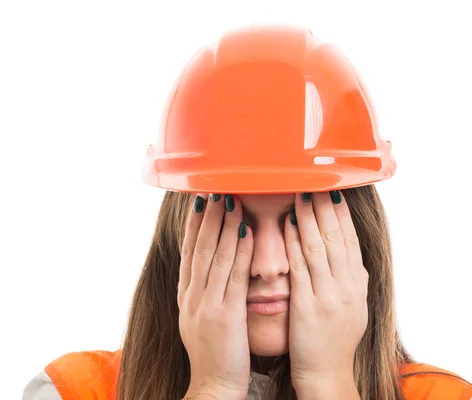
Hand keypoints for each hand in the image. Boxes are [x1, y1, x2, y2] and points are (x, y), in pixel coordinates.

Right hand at [178, 193, 253, 398]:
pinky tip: (246, 231)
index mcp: (186, 295)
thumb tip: (209, 268)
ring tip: (231, 199)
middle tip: (214, 188)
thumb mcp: (199, 317)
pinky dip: (239, 250)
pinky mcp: (224, 315)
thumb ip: (203, 291)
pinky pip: (233, 276)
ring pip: (215, 256)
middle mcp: (192, 295)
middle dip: (207, 216)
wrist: (213, 384)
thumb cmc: (214, 352)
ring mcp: (206, 304)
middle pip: (200, 247)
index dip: (194, 223)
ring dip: (224, 225)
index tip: (200, 199)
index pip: (189, 251)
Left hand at [284, 191, 367, 390]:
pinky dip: (296, 243)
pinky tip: (289, 224)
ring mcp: (330, 295)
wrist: (327, 373)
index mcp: (357, 283)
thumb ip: (347, 274)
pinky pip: (303, 267)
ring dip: (310, 216)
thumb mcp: (350, 303)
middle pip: (337, 236)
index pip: (350, 238)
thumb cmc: (333, 337)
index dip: (341, 212)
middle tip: (316, 179)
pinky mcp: (310, 305)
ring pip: (320, 247)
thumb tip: (343, 246)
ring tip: (302, 192)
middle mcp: (347, 285)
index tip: (333, 187)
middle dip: (326, 206)